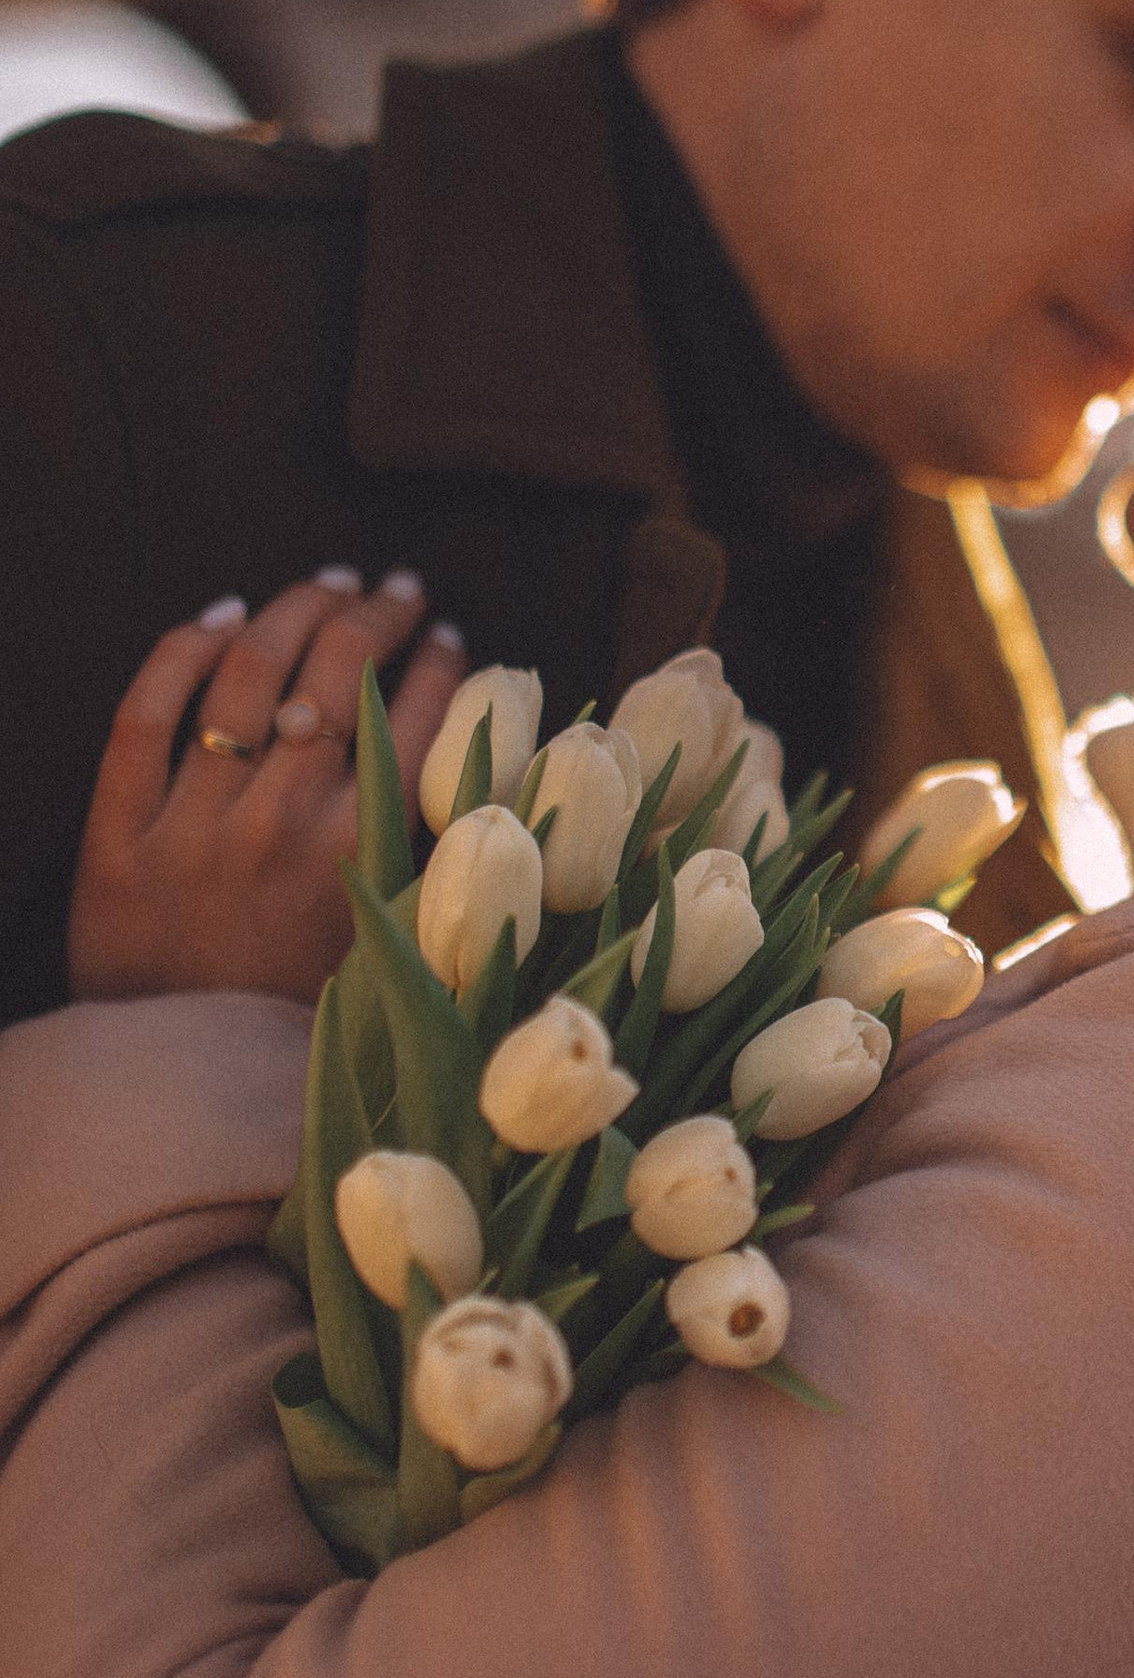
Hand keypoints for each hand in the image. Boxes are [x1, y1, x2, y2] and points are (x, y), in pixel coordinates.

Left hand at [67, 571, 469, 1002]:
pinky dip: (183, 649)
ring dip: (296, 610)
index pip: (417, 720)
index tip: (452, 639)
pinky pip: (144, 713)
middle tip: (399, 591)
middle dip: (379, 614)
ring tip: (328, 587)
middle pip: (337, 674)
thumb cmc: (297, 1019)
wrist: (182, 1090)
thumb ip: (421, 863)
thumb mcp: (387, 947)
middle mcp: (280, 823)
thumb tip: (473, 778)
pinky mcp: (116, 830)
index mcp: (360, 855)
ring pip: (247, 672)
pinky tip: (220, 617)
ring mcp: (192, 821)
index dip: (443, 663)